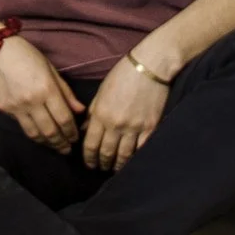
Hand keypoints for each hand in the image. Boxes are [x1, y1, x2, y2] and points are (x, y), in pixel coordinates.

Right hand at [0, 33, 84, 152]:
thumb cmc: (26, 54)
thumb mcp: (50, 68)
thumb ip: (65, 91)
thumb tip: (80, 110)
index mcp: (46, 88)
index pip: (64, 119)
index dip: (72, 132)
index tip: (75, 138)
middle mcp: (31, 101)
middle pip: (50, 131)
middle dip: (61, 143)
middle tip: (67, 150)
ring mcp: (15, 107)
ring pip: (34, 134)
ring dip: (46, 143)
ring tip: (54, 146)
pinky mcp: (3, 108)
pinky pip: (20, 125)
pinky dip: (31, 132)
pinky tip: (37, 134)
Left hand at [80, 53, 168, 170]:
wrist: (150, 66)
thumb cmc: (123, 75)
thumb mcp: (102, 91)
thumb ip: (92, 111)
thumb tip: (85, 129)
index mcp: (101, 114)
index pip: (91, 144)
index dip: (88, 158)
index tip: (89, 163)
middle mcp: (116, 124)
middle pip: (106, 153)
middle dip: (102, 163)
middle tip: (100, 168)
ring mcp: (134, 127)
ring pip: (123, 155)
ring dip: (117, 165)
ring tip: (114, 169)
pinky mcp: (150, 127)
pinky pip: (141, 150)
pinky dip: (135, 159)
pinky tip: (132, 163)